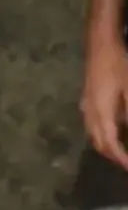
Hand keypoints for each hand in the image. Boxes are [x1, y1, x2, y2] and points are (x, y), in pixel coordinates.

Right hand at [81, 37, 127, 171]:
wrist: (100, 45)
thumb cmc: (117, 65)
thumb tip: (127, 130)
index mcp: (102, 115)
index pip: (110, 145)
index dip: (120, 158)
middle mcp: (90, 117)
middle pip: (99, 145)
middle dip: (112, 157)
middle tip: (125, 163)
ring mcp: (86, 110)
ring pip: (94, 138)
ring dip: (106, 148)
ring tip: (119, 153)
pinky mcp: (87, 103)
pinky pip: (92, 128)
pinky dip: (102, 137)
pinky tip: (110, 133)